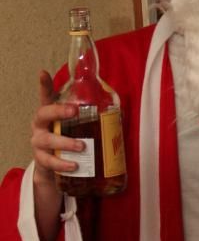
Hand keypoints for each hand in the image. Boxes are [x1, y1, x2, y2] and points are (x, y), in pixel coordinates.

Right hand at [31, 71, 80, 240]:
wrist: (53, 168)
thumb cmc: (67, 140)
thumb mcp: (75, 127)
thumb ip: (89, 118)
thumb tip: (118, 110)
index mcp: (49, 114)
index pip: (46, 96)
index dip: (44, 85)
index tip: (44, 73)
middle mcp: (40, 125)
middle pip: (43, 114)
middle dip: (58, 111)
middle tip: (74, 111)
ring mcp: (38, 142)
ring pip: (48, 140)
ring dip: (66, 142)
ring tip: (82, 146)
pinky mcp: (42, 160)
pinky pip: (50, 162)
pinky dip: (63, 164)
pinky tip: (75, 165)